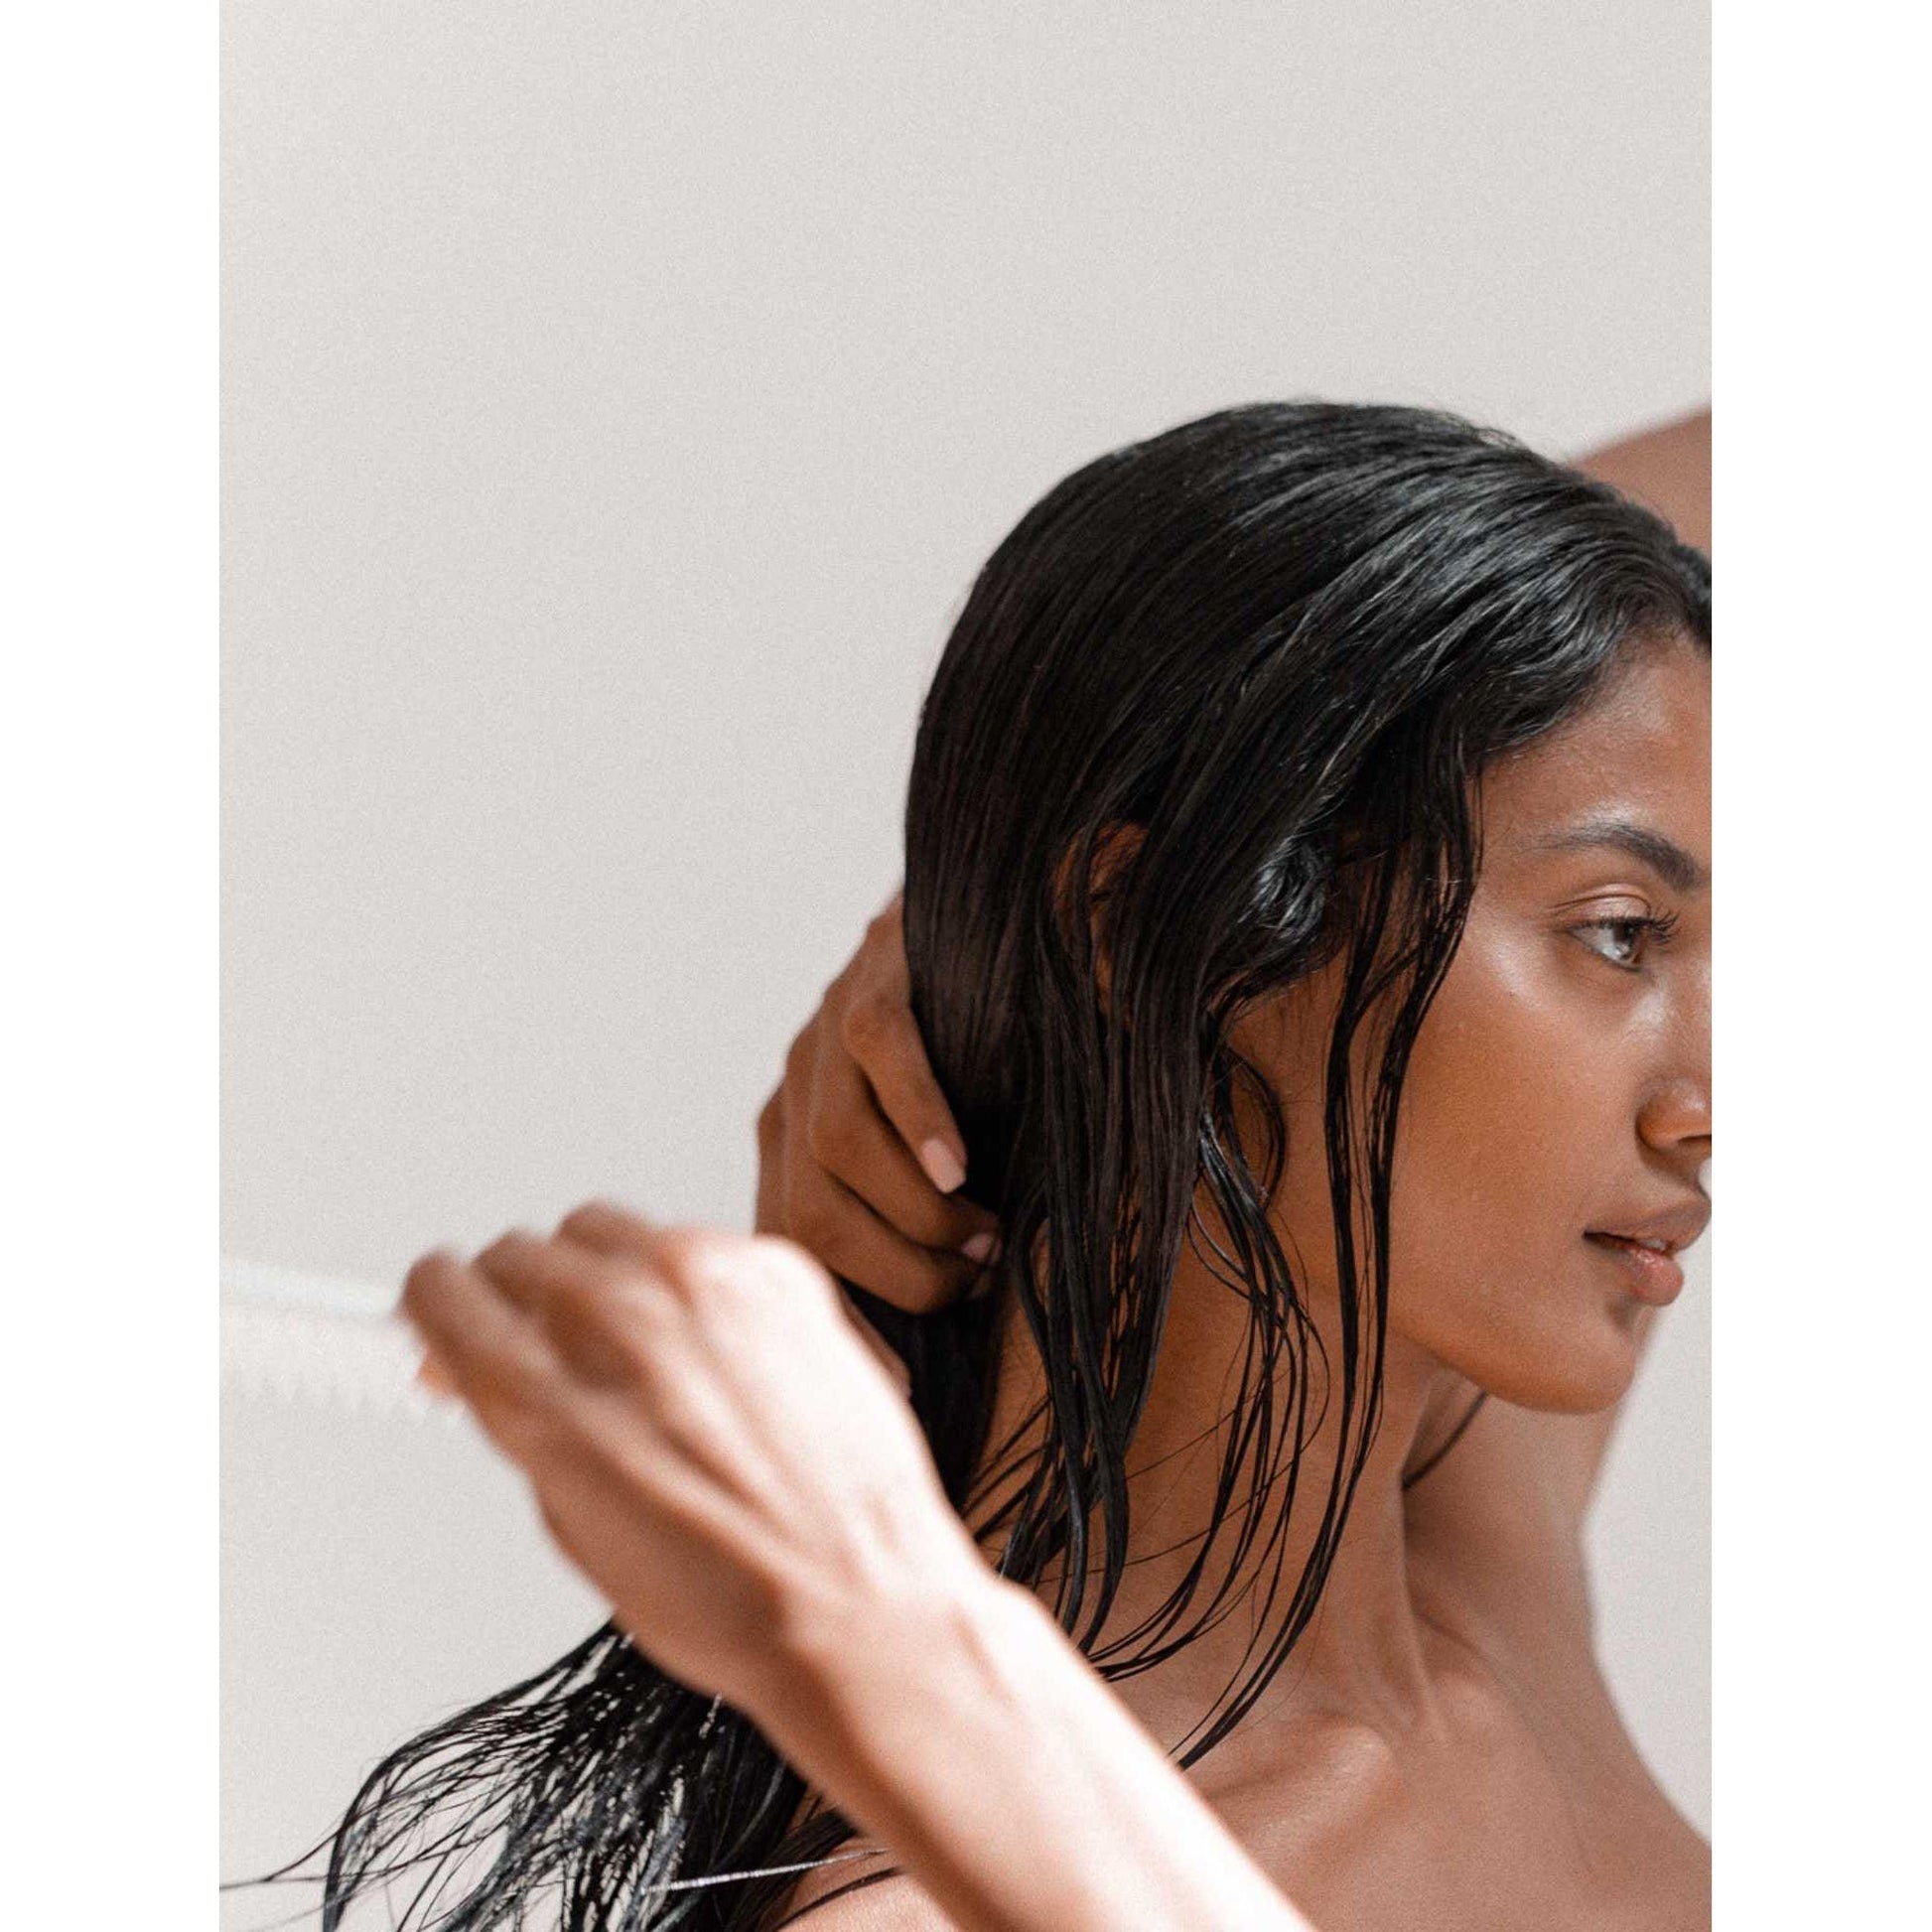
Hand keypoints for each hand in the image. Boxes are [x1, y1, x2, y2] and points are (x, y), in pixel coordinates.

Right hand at [401, 1202, 987, 1714]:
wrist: (861, 1600)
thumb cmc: (730, 1598)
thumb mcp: (575, 1527)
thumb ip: (523, 1424)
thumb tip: (486, 1368)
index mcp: (546, 1395)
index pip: (442, 1289)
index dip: (441, 1310)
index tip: (452, 1321)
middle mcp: (616, 1321)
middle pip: (519, 1252)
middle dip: (517, 1299)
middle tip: (546, 1350)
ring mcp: (701, 1282)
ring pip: (602, 1229)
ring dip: (599, 1276)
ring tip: (635, 1351)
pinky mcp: (773, 1269)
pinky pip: (693, 1242)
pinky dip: (686, 1285)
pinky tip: (712, 1350)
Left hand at [756, 893, 998, 1311]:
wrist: (975, 928)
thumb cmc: (963, 1079)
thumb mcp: (918, 1169)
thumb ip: (908, 1229)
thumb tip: (941, 1341)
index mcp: (787, 1159)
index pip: (784, 1263)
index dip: (841, 1329)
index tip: (905, 1385)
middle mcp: (788, 1103)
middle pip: (810, 1218)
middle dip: (896, 1272)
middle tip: (970, 1285)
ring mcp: (820, 1043)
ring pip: (840, 1149)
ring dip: (918, 1212)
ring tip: (984, 1236)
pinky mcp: (868, 984)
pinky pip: (880, 1053)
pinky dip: (919, 1116)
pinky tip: (962, 1163)